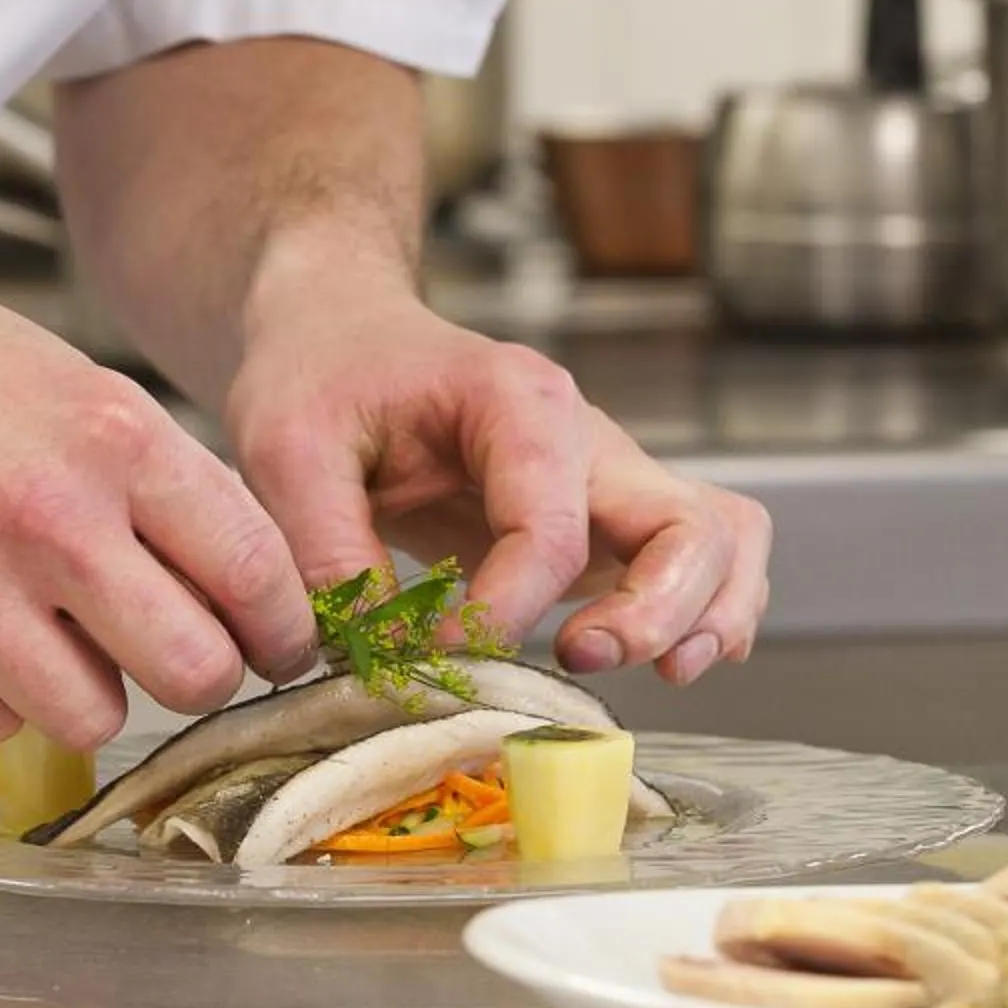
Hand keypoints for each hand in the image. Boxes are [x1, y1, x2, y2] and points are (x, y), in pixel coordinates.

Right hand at [0, 277, 315, 741]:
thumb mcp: (90, 393)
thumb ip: (175, 490)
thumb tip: (262, 596)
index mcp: (114, 440)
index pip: (255, 575)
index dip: (283, 631)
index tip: (278, 646)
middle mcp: (45, 517)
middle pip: (194, 673)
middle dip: (199, 675)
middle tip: (176, 654)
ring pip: (96, 719)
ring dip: (91, 689)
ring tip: (53, 629)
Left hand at [226, 278, 769, 683]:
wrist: (340, 333)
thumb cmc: (321, 375)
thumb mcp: (285, 447)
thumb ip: (326, 550)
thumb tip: (377, 653)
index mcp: (519, 403)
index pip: (549, 529)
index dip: (501, 611)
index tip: (434, 648)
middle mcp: (587, 438)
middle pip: (687, 526)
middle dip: (655, 612)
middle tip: (578, 657)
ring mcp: (610, 478)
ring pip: (722, 541)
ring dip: (704, 618)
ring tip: (654, 673)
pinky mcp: (609, 519)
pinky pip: (704, 561)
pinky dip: (708, 616)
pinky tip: (663, 663)